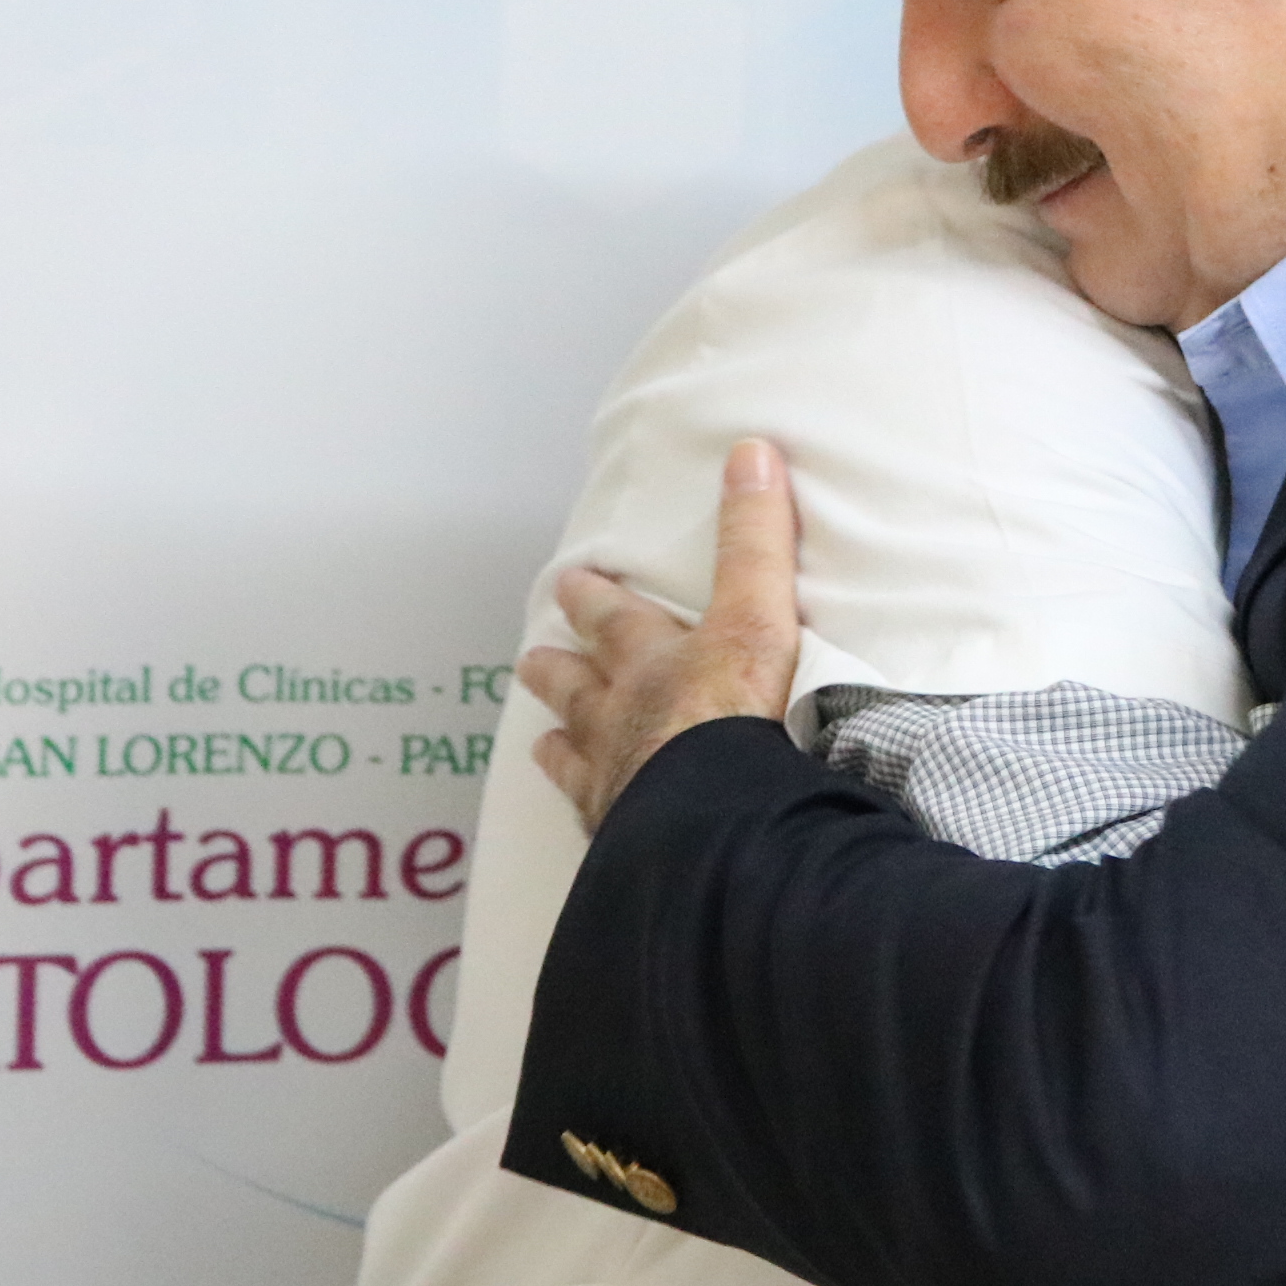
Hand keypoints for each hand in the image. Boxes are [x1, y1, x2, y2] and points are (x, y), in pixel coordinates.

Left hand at [521, 438, 802, 824]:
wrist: (712, 819)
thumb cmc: (737, 717)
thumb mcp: (757, 617)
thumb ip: (756, 542)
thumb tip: (751, 449)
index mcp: (653, 663)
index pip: (616, 619)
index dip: (595, 599)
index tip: (572, 583)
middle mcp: (620, 717)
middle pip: (577, 685)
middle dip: (558, 667)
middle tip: (528, 658)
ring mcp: (611, 781)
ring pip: (573, 751)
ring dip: (561, 739)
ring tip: (544, 740)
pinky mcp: (619, 836)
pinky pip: (591, 818)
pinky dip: (587, 810)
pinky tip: (586, 819)